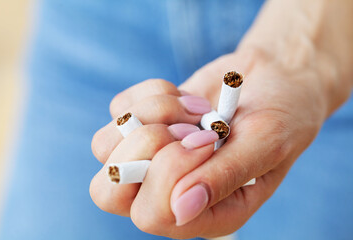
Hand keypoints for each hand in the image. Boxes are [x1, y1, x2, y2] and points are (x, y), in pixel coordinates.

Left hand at [90, 46, 328, 237]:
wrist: (271, 80)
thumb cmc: (280, 117)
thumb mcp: (264, 146)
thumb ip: (224, 178)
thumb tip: (179, 210)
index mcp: (201, 213)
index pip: (151, 216)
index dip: (169, 173)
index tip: (207, 140)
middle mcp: (166, 192)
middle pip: (108, 191)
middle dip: (145, 147)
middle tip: (192, 128)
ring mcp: (149, 158)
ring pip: (105, 146)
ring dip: (152, 115)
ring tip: (196, 110)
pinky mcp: (142, 123)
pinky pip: (119, 108)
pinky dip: (152, 93)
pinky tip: (187, 98)